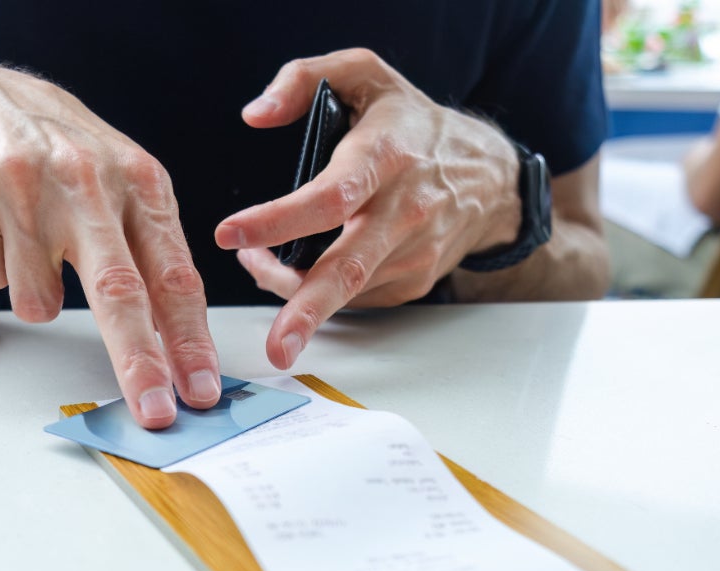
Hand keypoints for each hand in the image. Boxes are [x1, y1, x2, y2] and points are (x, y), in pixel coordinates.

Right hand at [0, 66, 220, 427]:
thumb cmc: (67, 157)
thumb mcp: (127, 186)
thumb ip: (153, 256)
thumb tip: (175, 346)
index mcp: (140, 181)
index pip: (174, 275)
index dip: (189, 341)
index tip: (201, 391)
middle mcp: (86, 181)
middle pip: (118, 290)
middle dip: (139, 361)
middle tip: (153, 411)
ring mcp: (23, 186)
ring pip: (38, 300)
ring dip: (38, 293)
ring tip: (35, 242)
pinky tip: (0, 227)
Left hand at [216, 49, 520, 369]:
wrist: (488, 176)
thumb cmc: (412, 123)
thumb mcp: (364, 74)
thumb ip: (302, 78)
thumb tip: (255, 114)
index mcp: (387, 155)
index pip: (331, 195)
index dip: (279, 219)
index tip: (231, 234)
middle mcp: (404, 210)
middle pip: (349, 267)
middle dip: (307, 310)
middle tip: (275, 347)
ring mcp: (413, 252)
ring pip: (344, 289)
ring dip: (291, 292)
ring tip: (257, 264)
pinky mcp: (413, 281)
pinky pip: (355, 297)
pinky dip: (318, 293)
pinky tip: (297, 272)